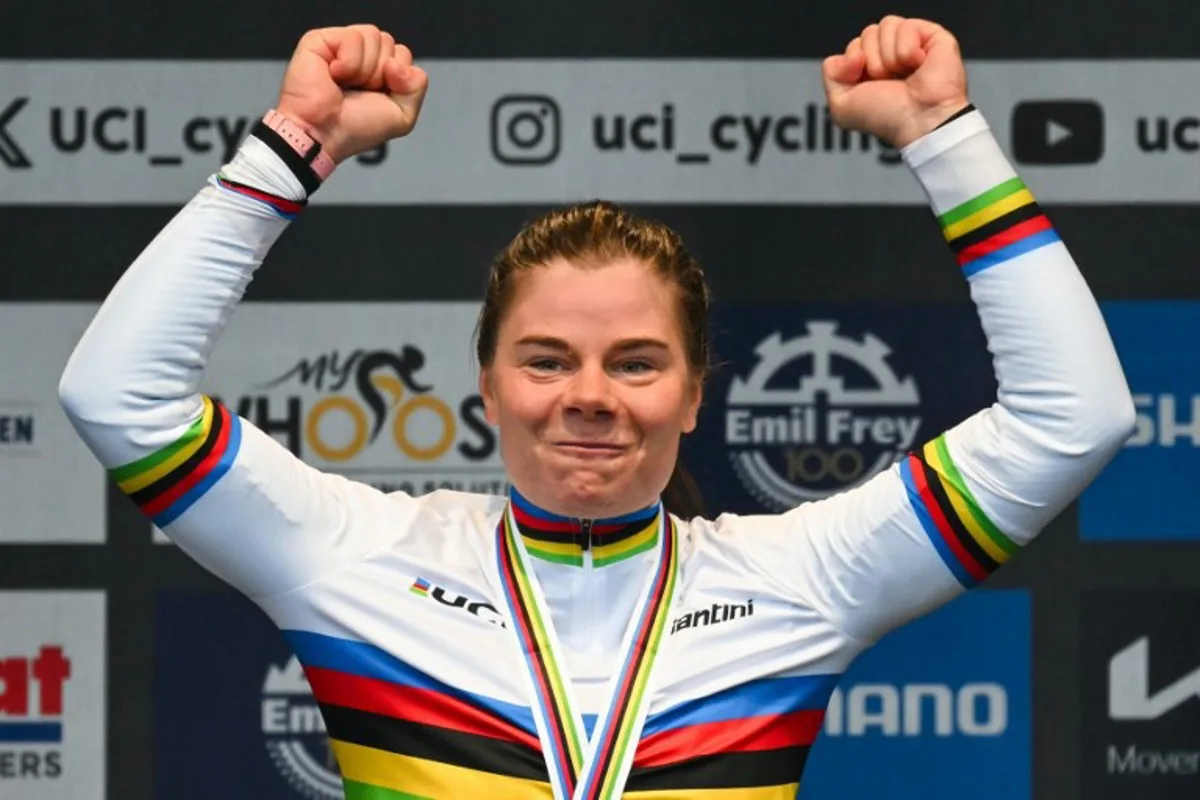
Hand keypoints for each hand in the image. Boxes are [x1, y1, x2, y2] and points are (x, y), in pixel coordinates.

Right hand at [275, 24, 428, 162]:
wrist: (325, 135)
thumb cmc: (355, 129)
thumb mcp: (403, 116)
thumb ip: (417, 86)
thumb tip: (397, 63)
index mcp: (377, 69)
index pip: (402, 54)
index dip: (397, 77)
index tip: (378, 96)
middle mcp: (359, 55)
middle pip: (389, 42)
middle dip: (381, 73)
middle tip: (359, 91)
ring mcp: (339, 46)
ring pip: (373, 35)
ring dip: (365, 70)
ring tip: (345, 84)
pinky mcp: (320, 40)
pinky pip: (353, 37)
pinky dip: (349, 62)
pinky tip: (333, 75)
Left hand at [822, 16, 968, 149]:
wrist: (918, 120)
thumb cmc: (888, 118)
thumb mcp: (842, 106)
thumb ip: (830, 75)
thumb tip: (851, 53)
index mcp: (869, 70)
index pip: (852, 46)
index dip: (853, 64)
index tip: (867, 85)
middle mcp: (889, 56)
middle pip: (866, 34)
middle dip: (872, 61)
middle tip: (888, 81)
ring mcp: (910, 44)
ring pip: (885, 26)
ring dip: (889, 57)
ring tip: (903, 74)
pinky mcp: (930, 36)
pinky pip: (905, 26)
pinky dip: (906, 49)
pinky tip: (917, 64)